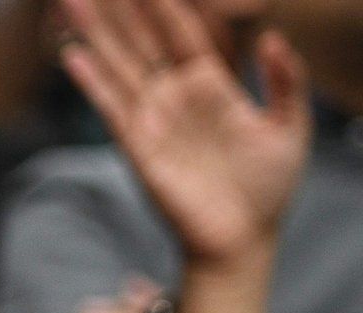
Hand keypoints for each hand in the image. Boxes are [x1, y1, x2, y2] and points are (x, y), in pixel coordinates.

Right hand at [60, 0, 310, 267]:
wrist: (242, 237)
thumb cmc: (268, 186)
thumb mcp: (291, 126)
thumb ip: (284, 81)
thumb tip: (272, 37)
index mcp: (213, 84)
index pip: (186, 31)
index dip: (168, 3)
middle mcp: (176, 96)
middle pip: (141, 40)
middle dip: (121, 9)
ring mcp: (153, 119)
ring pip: (119, 65)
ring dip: (95, 34)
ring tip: (72, 1)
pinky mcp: (138, 146)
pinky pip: (111, 108)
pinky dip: (92, 83)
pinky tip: (74, 57)